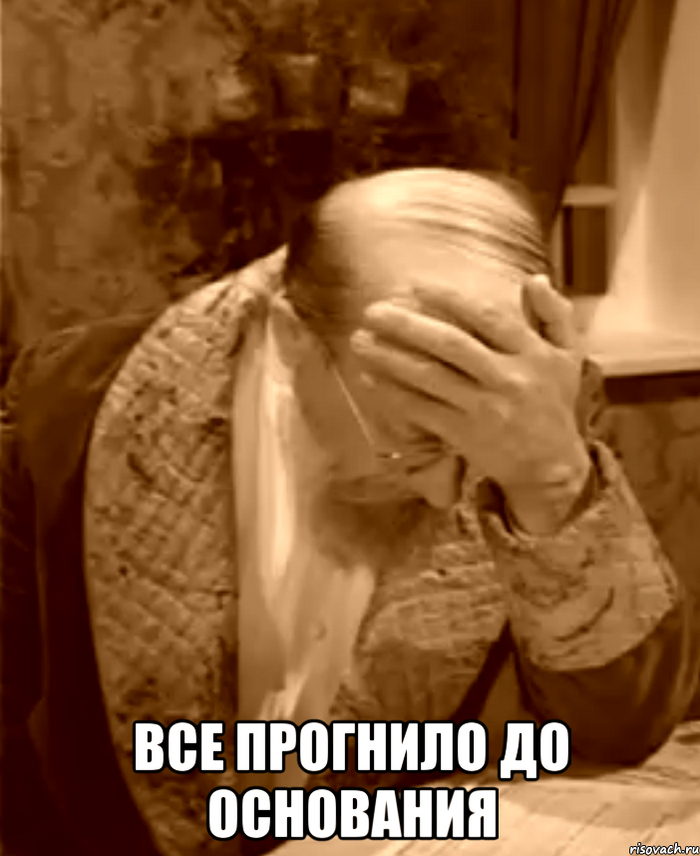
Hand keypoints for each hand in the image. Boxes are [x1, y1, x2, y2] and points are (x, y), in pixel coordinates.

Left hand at [351, 275, 591, 534]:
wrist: (551, 466)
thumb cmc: (555, 404)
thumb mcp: (568, 355)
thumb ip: (554, 315)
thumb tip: (534, 278)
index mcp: (531, 353)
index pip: (487, 317)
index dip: (450, 298)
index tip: (414, 284)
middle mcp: (507, 378)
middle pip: (450, 345)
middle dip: (407, 325)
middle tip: (372, 311)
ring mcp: (483, 408)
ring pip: (430, 377)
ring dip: (390, 358)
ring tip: (359, 341)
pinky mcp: (464, 435)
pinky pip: (422, 410)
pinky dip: (394, 394)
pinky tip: (369, 378)